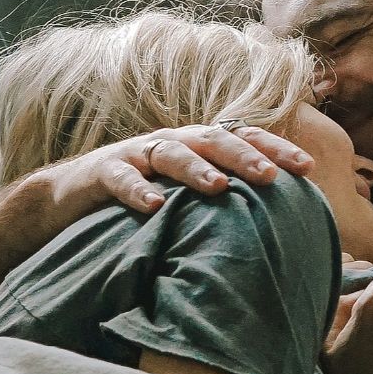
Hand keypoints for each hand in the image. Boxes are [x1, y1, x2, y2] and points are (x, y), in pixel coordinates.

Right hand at [2, 123, 312, 237]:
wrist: (65, 203)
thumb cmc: (138, 207)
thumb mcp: (185, 203)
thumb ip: (223, 207)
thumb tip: (279, 234)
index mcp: (197, 149)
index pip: (243, 139)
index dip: (275, 149)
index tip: (307, 169)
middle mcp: (171, 144)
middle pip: (214, 140)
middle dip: (246, 156)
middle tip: (273, 176)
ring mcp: (136, 155)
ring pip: (172, 153)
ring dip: (197, 168)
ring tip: (220, 187)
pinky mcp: (102, 172)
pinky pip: (121, 177)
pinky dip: (137, 190)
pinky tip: (153, 207)